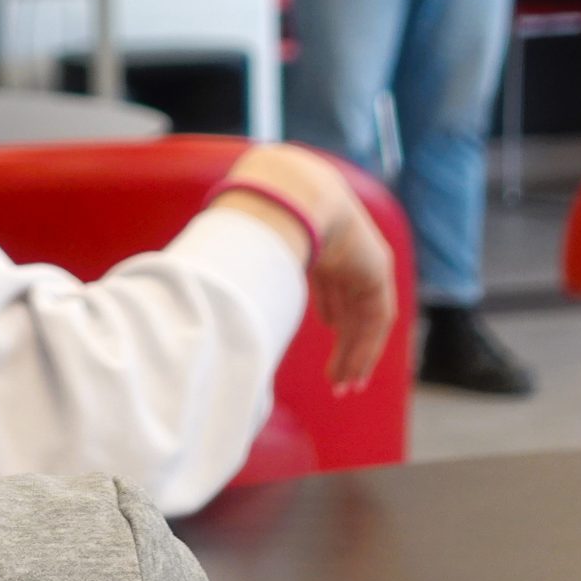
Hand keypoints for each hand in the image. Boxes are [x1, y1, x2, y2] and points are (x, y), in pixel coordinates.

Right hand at [216, 145, 397, 392]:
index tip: (324, 345)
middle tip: (335, 380)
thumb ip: (242, 273)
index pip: (330, 282)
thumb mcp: (250, 252)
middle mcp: (344, 250)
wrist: (290, 194)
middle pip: (348, 304)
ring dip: (354, 353)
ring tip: (343, 386)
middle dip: (344, 343)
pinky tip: (353, 370)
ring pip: (364, 317)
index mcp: (318, 239)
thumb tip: (205, 293)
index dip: (329, 312)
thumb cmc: (258, 216)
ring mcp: (362, 259)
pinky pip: (376, 318)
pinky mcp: (376, 269)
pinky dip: (365, 346)